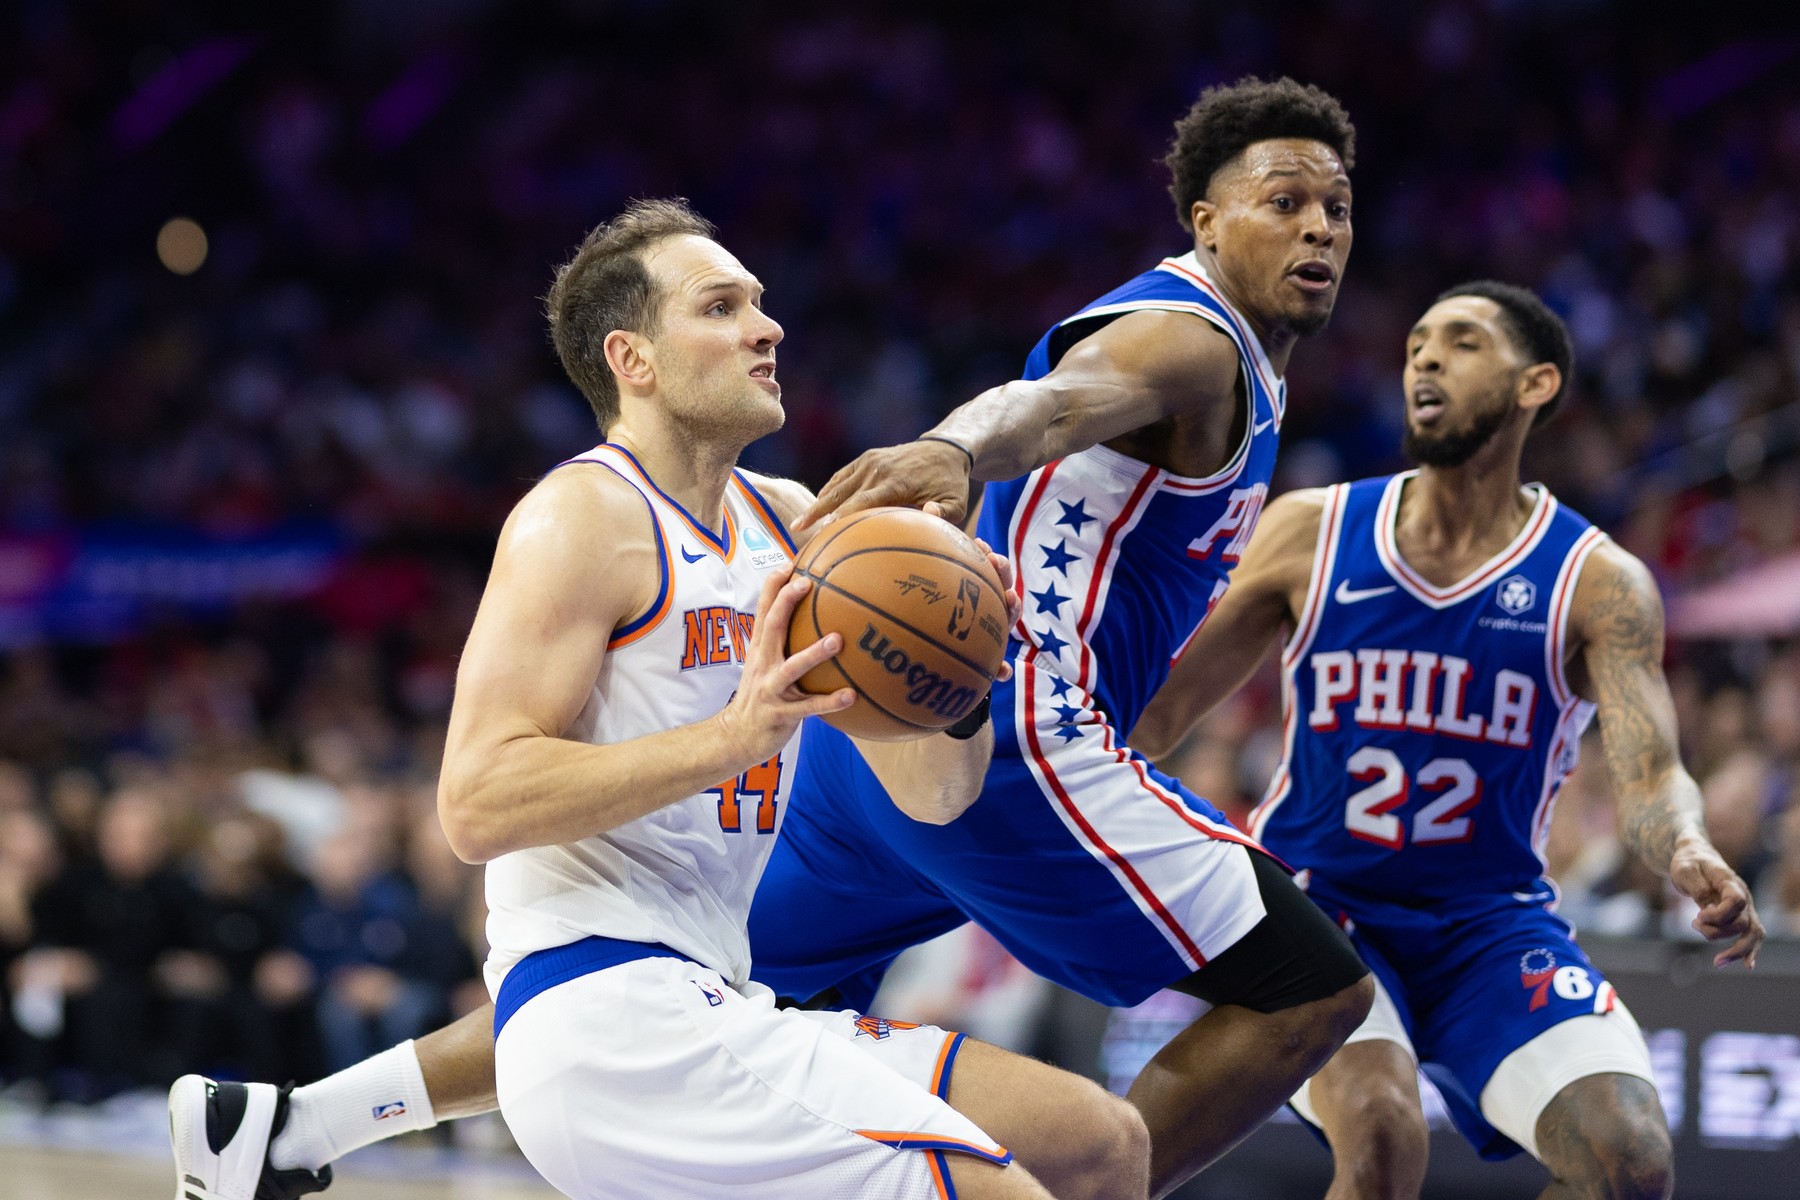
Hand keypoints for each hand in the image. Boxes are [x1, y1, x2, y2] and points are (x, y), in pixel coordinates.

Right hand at [714, 571, 854, 763]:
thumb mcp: (763, 664)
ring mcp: (770, 689)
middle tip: (808, 583)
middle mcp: (762, 664)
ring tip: (837, 640)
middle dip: (786, 602)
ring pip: (793, 667)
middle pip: (771, 626)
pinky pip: (809, 707)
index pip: (762, 610)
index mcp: (759, 649)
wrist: (736, 736)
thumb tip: (813, 618)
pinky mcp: (781, 714)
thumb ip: (781, 642)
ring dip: (814, 652)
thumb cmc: (759, 696)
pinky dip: (829, 701)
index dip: (773, 585)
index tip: (789, 562)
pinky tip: (851, 695)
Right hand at [796, 438, 972, 529]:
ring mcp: (869, 462)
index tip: (826, 531)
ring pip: (837, 485)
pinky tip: (816, 508)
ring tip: (798, 525)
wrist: (945, 449)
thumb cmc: (951, 483)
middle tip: (800, 533)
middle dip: (821, 514)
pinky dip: (828, 491)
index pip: (863, 501)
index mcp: (895, 482)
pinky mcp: (866, 458)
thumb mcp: (957, 503)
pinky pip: (841, 477)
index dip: (843, 516)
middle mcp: (877, 470)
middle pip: (843, 495)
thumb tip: (927, 514)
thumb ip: (943, 513)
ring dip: (818, 504)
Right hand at [970, 535, 1023, 682]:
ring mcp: (983, 592)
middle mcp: (993, 605)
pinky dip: (975, 554)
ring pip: (990, 574)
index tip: (1011, 596)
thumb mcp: (975, 663)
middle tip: (995, 562)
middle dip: (1002, 574)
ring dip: (987, 560)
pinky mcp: (971, 580)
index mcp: (997, 622)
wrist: (943, 641)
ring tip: (981, 547)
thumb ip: (990, 667)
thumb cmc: (962, 655)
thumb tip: (1006, 674)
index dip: (1012, 604)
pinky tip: (971, 541)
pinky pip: (974, 564)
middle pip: (1002, 585)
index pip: (1009, 612)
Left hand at [1670, 838, 1764, 967]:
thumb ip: (1698, 888)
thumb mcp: (1685, 870)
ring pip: (1751, 933)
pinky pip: (1754, 935)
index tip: (1698, 916)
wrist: (1695, 856)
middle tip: (1693, 924)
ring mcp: (1745, 907)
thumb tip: (1708, 908)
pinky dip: (1751, 951)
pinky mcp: (1741, 916)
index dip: (1719, 914)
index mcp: (1729, 881)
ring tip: (1716, 961)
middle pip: (1741, 922)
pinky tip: (1747, 965)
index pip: (1735, 901)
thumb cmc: (1688, 862)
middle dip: (1716, 932)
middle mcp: (1743, 895)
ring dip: (1734, 949)